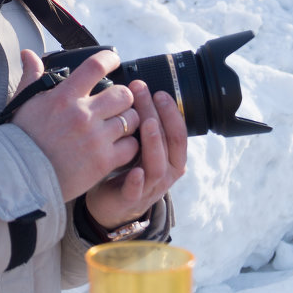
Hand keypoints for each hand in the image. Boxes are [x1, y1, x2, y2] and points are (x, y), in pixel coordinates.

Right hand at [10, 49, 140, 201]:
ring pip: (132, 120)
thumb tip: (28, 53)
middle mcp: (83, 115)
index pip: (95, 66)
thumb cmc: (22, 139)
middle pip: (123, 94)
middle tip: (118, 103)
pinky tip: (118, 147)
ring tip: (118, 126)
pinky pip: (132, 146)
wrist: (20, 178)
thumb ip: (32, 76)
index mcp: (64, 97)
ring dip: (128, 121)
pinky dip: (128, 145)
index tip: (114, 61)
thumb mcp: (24, 103)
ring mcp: (95, 139)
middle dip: (124, 97)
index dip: (110, 59)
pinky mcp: (103, 162)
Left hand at [83, 79, 187, 229]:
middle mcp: (167, 171)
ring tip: (147, 123)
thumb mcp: (141, 144)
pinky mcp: (130, 199)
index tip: (157, 91)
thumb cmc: (128, 167)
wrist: (113, 203)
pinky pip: (136, 191)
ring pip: (157, 165)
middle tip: (143, 93)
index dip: (171, 111)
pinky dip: (137, 181)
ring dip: (153, 142)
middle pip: (169, 142)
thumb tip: (137, 88)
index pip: (178, 131)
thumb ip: (144, 124)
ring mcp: (150, 187)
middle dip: (158, 115)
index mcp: (172, 156)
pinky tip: (134, 170)